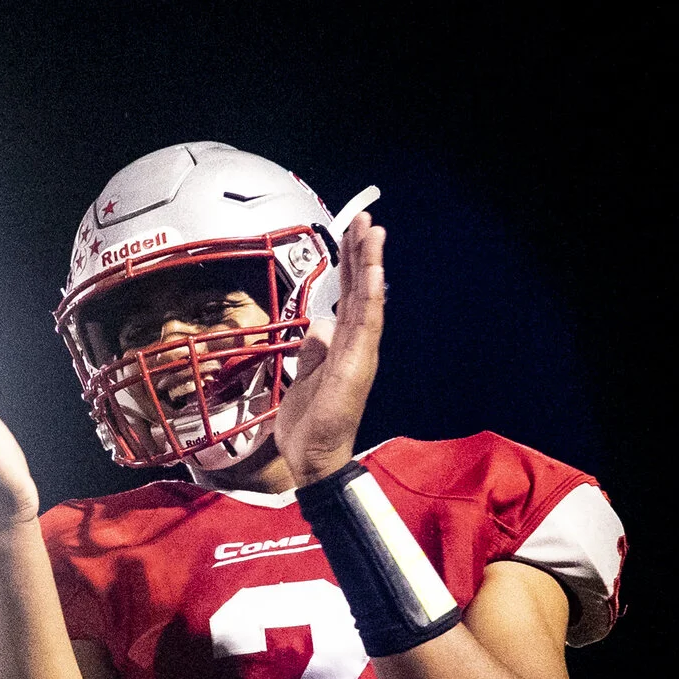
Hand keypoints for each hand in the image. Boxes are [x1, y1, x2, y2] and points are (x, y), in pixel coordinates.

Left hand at [274, 212, 384, 484]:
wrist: (310, 459)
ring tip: (373, 231)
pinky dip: (372, 295)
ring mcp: (359, 354)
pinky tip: (374, 271)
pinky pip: (366, 324)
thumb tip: (318, 326)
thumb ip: (312, 349)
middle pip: (361, 290)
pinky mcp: (356, 366)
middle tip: (365, 218)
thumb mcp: (304, 376)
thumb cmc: (310, 426)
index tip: (351, 234)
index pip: (349, 296)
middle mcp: (356, 345)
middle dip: (362, 253)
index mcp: (343, 346)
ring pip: (368, 299)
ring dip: (370, 264)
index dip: (351, 264)